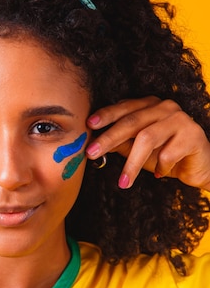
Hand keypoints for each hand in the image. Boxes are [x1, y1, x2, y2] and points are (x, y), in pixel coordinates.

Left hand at [85, 96, 209, 190]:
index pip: (124, 108)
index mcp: (150, 105)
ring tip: (123, 182)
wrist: (199, 167)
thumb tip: (95, 144)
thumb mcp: (138, 150)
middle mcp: (165, 107)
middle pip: (132, 121)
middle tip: (92, 153)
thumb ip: (121, 143)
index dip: (106, 115)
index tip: (89, 126)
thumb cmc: (166, 155)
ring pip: (148, 138)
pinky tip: (159, 175)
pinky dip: (161, 168)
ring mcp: (180, 119)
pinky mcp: (193, 135)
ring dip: (132, 163)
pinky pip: (169, 153)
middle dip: (109, 138)